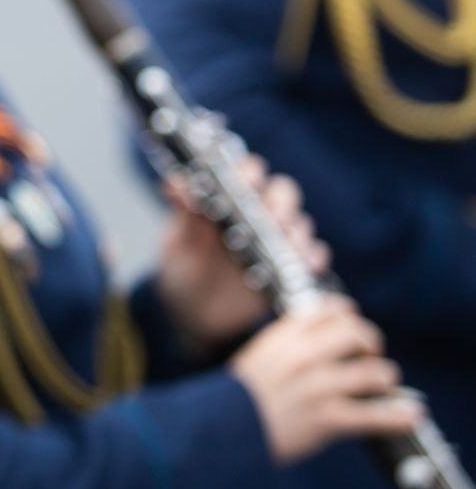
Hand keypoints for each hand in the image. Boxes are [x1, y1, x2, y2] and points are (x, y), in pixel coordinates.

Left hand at [153, 160, 326, 353]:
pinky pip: (311, 257)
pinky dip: (313, 256)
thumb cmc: (183, 272)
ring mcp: (276, 241)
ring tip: (287, 243)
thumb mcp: (179, 245)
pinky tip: (307, 263)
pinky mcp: (289, 268)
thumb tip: (175, 184)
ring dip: (297, 230)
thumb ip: (184, 215)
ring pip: (300, 223)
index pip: (246, 173)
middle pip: (282, 193)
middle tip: (271, 216)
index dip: (250, 171)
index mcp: (227, 200)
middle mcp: (257, 215)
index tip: (246, 181)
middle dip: (281, 201)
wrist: (194, 317)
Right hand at [229, 298, 420, 463]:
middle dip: (371, 344)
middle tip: (370, 356)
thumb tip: (320, 340)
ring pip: (373, 373)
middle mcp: (302, 357)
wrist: (221, 432)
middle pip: (357, 334)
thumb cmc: (236, 400)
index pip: (328, 310)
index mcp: (282, 338)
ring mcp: (316, 388)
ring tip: (383, 386)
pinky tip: (410, 416)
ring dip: (385, 379)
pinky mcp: (325, 419)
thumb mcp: (257, 359)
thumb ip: (286, 346)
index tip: (353, 324)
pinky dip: (397, 417)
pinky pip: (373, 415)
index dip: (348, 315)